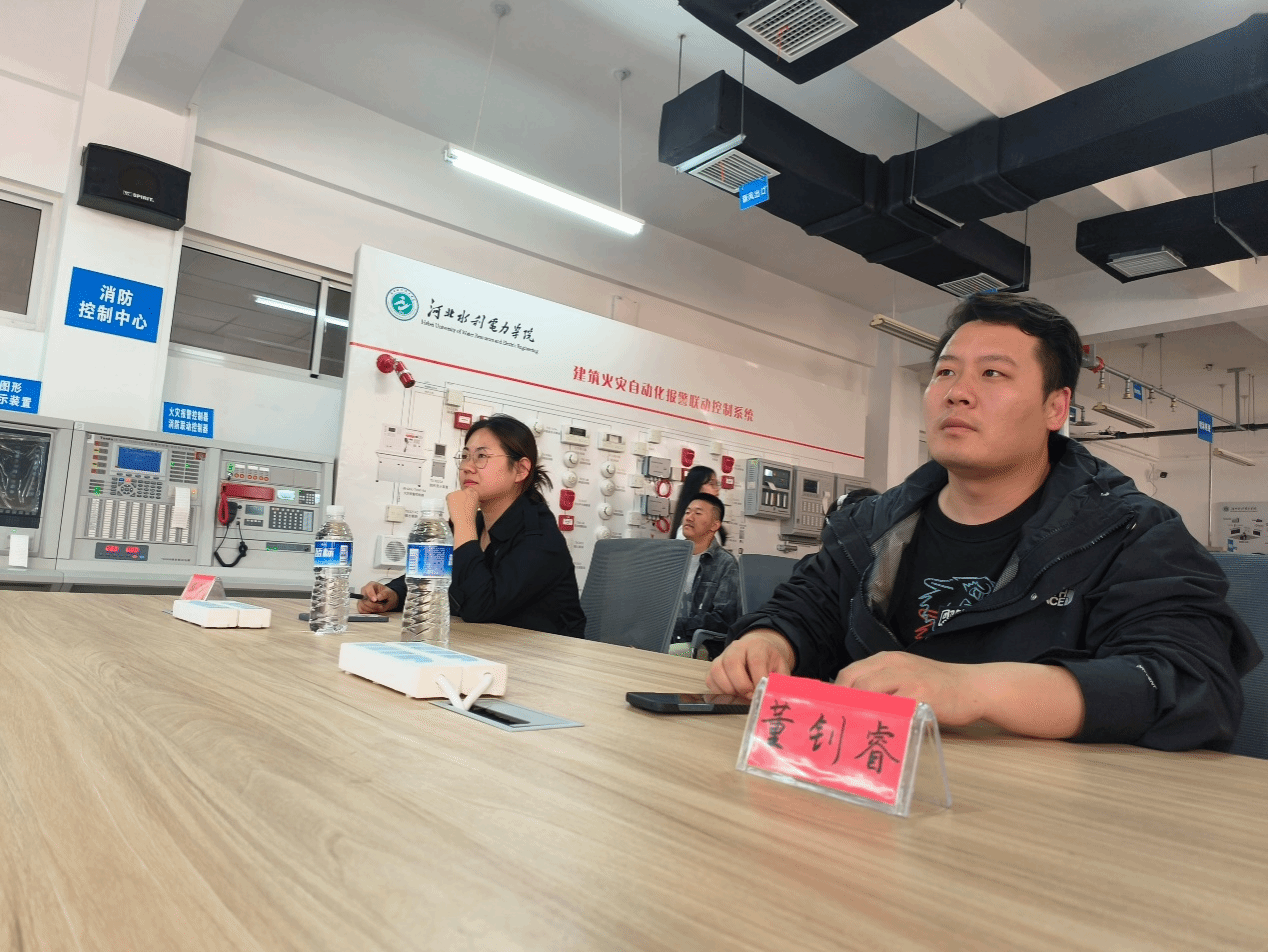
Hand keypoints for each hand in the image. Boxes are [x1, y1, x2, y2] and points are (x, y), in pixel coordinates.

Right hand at [358, 581, 397, 613]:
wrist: (388, 600)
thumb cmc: (387, 595)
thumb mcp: (389, 593)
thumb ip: (384, 594)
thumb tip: (378, 597)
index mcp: (371, 585)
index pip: (367, 589)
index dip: (370, 595)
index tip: (375, 600)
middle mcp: (365, 591)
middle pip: (364, 598)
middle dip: (372, 605)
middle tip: (380, 606)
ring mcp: (362, 599)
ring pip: (362, 605)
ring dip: (371, 609)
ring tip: (379, 608)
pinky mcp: (362, 605)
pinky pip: (361, 610)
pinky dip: (368, 612)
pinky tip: (374, 610)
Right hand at [706, 629, 794, 697]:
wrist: (757, 650)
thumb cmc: (768, 661)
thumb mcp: (780, 668)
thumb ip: (780, 682)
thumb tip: (778, 698)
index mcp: (756, 646)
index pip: (755, 660)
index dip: (758, 679)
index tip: (761, 692)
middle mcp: (736, 648)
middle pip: (732, 664)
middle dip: (742, 686)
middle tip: (750, 696)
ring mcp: (722, 656)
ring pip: (718, 672)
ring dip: (729, 690)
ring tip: (741, 696)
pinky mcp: (713, 667)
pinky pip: (710, 681)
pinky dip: (719, 692)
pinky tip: (732, 695)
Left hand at [834, 652, 983, 726]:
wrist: (973, 686)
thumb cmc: (936, 685)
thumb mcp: (905, 675)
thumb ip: (880, 684)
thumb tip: (849, 706)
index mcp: (885, 659)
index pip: (848, 672)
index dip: (834, 693)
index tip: (827, 712)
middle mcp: (893, 664)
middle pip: (854, 682)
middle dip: (842, 705)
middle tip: (837, 726)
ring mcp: (908, 678)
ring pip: (869, 693)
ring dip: (858, 713)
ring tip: (852, 732)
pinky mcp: (922, 695)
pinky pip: (894, 708)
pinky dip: (883, 720)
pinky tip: (878, 734)